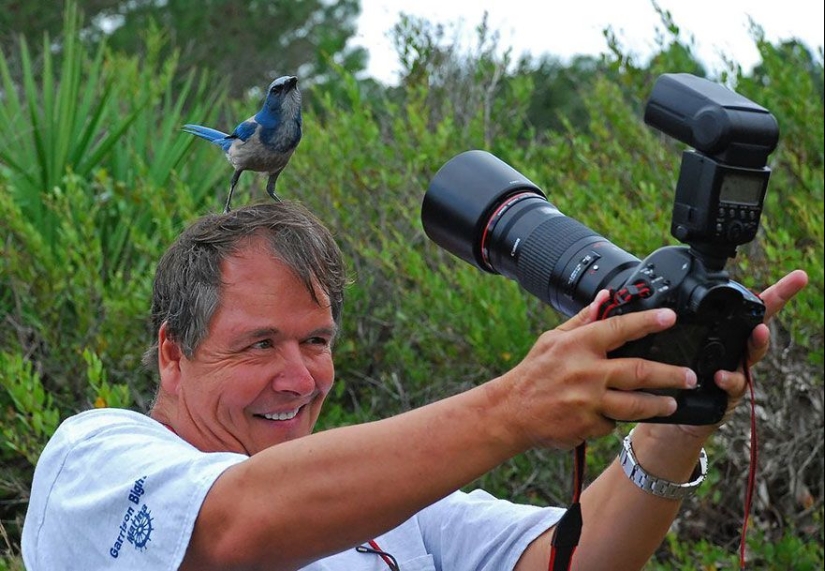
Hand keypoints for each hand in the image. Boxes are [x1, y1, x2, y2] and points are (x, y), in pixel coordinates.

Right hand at [499, 292, 694, 450]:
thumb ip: (582, 321)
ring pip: (636, 404)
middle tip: (690, 376)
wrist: (511, 412)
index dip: (648, 322)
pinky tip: (615, 414)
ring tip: (672, 402)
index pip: (620, 329)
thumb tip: (604, 298)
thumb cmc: (533, 373)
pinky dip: (617, 418)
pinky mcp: (588, 426)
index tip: (670, 318)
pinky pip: (613, 422)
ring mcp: (589, 402)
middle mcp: (586, 373)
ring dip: (659, 404)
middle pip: (639, 372)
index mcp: (578, 346)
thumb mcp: (553, 340)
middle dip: (671, 375)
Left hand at [682, 269, 808, 437]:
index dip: (777, 293)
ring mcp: (737, 373)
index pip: (753, 310)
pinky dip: (729, 380)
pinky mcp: (729, 396)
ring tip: (759, 333)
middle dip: (770, 316)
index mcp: (728, 335)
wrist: (675, 414)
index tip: (798, 277)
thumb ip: (685, 325)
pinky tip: (721, 377)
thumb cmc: (682, 374)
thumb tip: (670, 297)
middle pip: (759, 332)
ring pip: (751, 357)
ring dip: (757, 343)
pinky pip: (733, 386)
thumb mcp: (684, 345)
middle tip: (770, 307)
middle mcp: (738, 353)